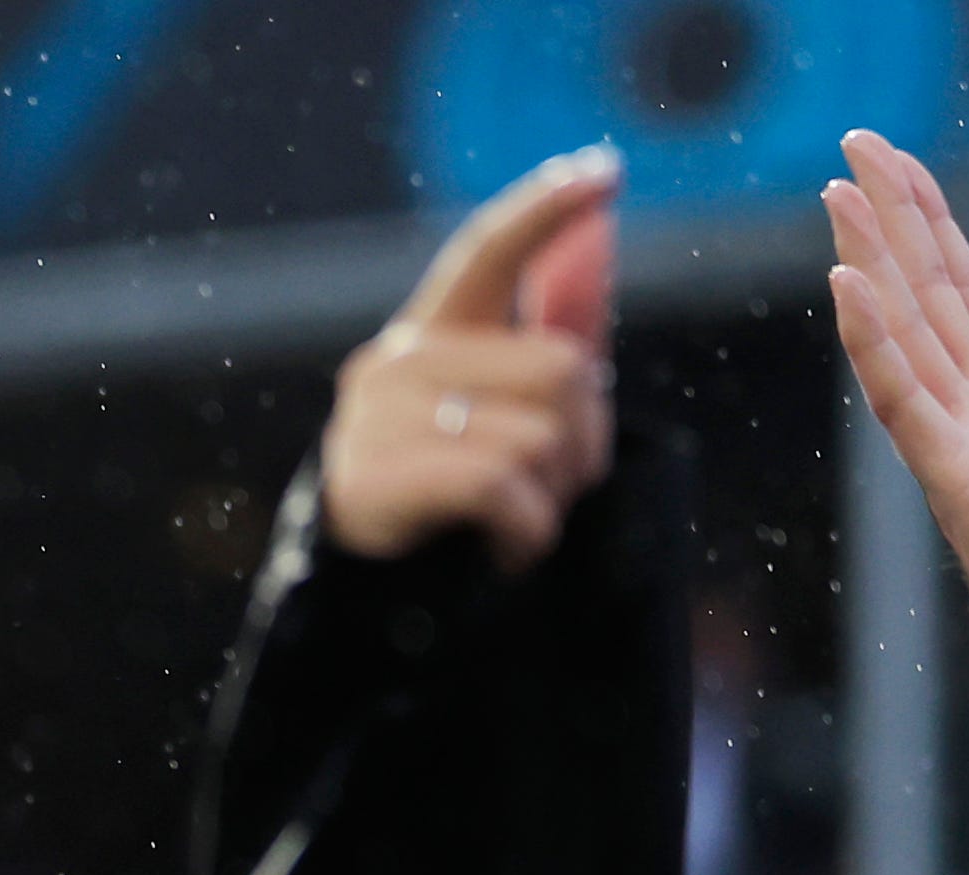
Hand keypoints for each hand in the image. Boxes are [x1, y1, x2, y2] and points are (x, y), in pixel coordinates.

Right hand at [321, 153, 619, 567]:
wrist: (361, 610)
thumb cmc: (444, 511)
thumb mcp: (494, 419)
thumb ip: (543, 342)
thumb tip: (595, 246)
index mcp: (428, 336)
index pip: (489, 252)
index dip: (546, 209)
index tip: (606, 171)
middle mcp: (396, 362)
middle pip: (563, 370)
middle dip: (585, 442)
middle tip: (550, 493)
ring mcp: (377, 419)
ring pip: (540, 435)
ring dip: (553, 500)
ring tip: (518, 529)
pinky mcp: (372, 479)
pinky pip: (500, 487)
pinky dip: (525, 532)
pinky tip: (505, 552)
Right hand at [822, 134, 968, 744]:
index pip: (968, 307)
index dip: (936, 235)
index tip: (901, 172)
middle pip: (927, 302)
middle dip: (893, 222)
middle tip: (853, 145)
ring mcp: (964, 457)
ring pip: (907, 338)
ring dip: (872, 262)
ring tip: (839, 190)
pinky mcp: (965, 490)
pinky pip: (909, 405)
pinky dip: (877, 346)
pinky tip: (851, 287)